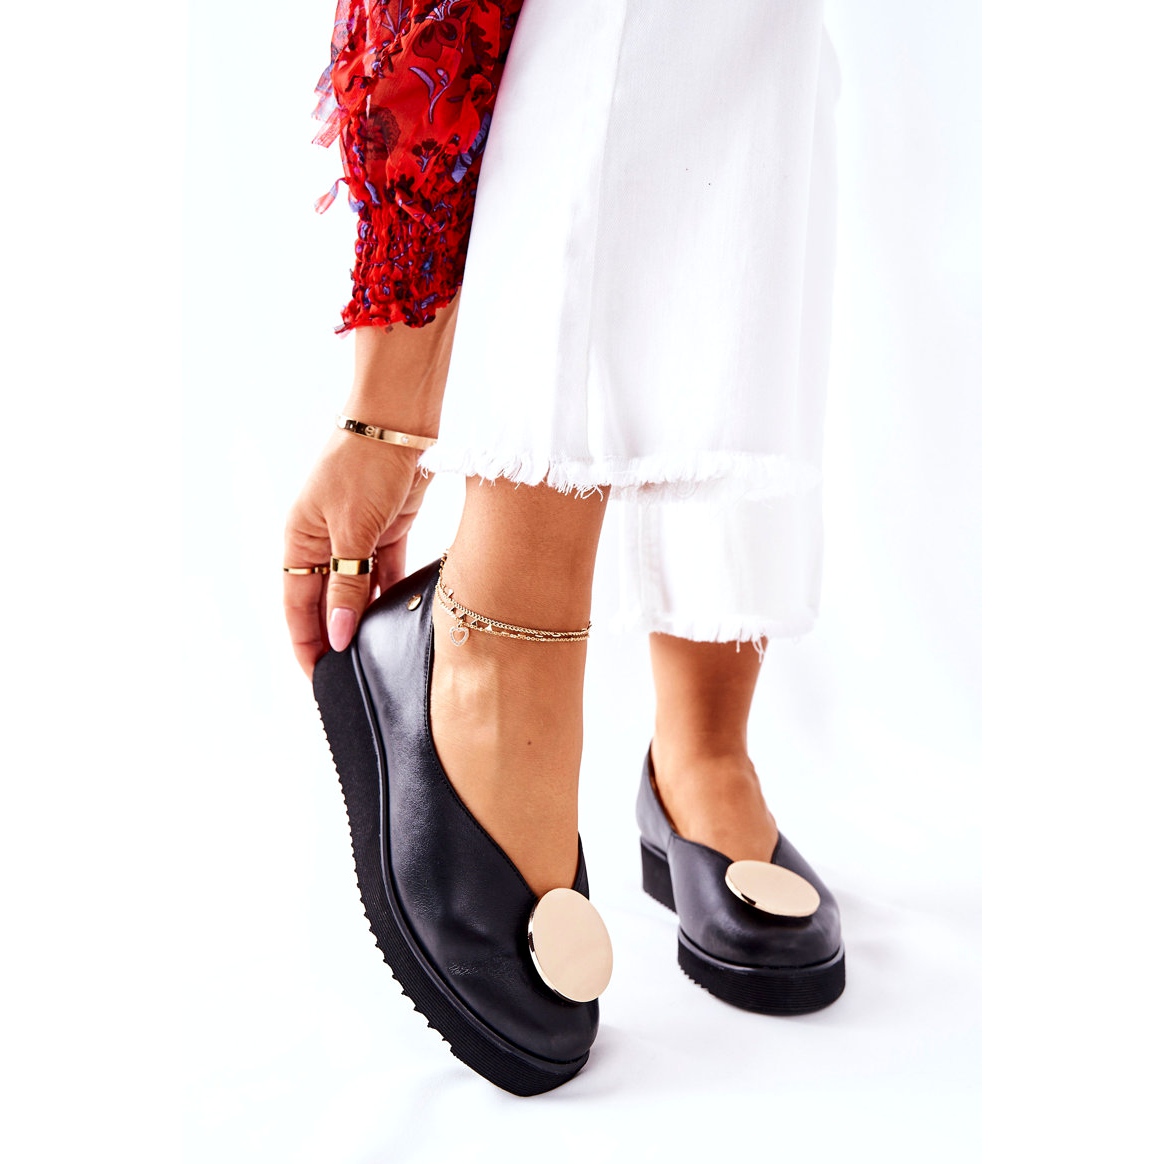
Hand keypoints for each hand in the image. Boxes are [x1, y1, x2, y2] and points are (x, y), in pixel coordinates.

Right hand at [284, 430, 429, 677]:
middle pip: (326, 603)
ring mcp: (355, 538)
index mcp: (299, 541)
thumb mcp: (353, 530)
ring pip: (357, 592)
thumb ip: (346, 585)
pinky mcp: (386, 531)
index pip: (297, 607)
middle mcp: (323, 543)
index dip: (306, 644)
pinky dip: (390, 595)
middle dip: (336, 639)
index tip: (319, 680)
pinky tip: (399, 621)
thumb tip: (336, 635)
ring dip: (364, 620)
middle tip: (352, 679)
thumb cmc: (364, 466)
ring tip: (377, 657)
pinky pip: (385, 574)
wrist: (399, 422)